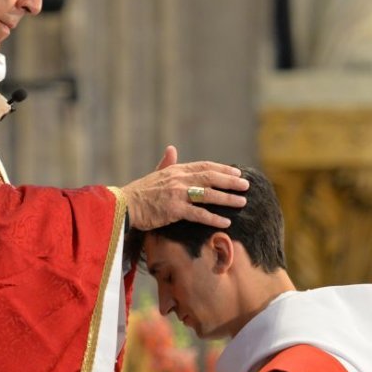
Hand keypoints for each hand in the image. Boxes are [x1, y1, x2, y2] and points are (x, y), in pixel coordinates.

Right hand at [121, 146, 247, 230]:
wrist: (125, 206)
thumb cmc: (140, 192)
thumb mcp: (155, 174)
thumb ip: (167, 163)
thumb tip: (171, 149)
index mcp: (176, 170)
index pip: (204, 166)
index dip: (222, 169)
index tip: (237, 172)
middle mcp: (179, 179)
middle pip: (210, 177)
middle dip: (230, 181)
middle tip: (246, 185)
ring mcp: (177, 194)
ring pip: (208, 194)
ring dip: (227, 198)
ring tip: (242, 201)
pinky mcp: (174, 210)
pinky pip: (198, 214)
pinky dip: (213, 218)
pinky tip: (226, 222)